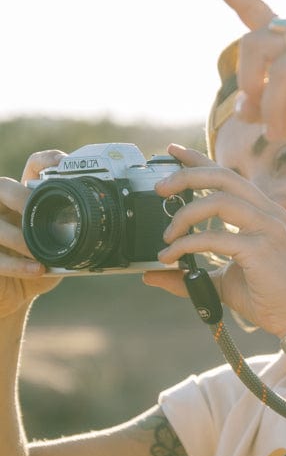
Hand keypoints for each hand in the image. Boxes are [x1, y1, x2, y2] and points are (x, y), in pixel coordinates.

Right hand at [0, 150, 66, 318]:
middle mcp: (1, 208)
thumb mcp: (56, 249)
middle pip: (3, 187)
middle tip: (41, 216)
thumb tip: (106, 236)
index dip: (45, 161)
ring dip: (21, 239)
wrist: (13, 294)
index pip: (31, 168)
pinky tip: (38, 270)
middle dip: (23, 199)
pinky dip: (19, 265)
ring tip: (39, 254)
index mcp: (22, 200)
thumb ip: (70, 237)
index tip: (63, 163)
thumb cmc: (35, 265)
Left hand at [144, 144, 285, 336]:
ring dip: (185, 216)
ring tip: (167, 237)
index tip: (172, 152)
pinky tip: (173, 257)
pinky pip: (215, 237)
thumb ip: (192, 273)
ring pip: (219, 201)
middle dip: (186, 176)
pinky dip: (187, 245)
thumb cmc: (266, 298)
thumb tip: (152, 275)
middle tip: (159, 189)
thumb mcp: (223, 280)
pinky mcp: (261, 249)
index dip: (198, 159)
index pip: (227, 175)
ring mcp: (268, 228)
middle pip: (223, 177)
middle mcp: (269, 213)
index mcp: (264, 212)